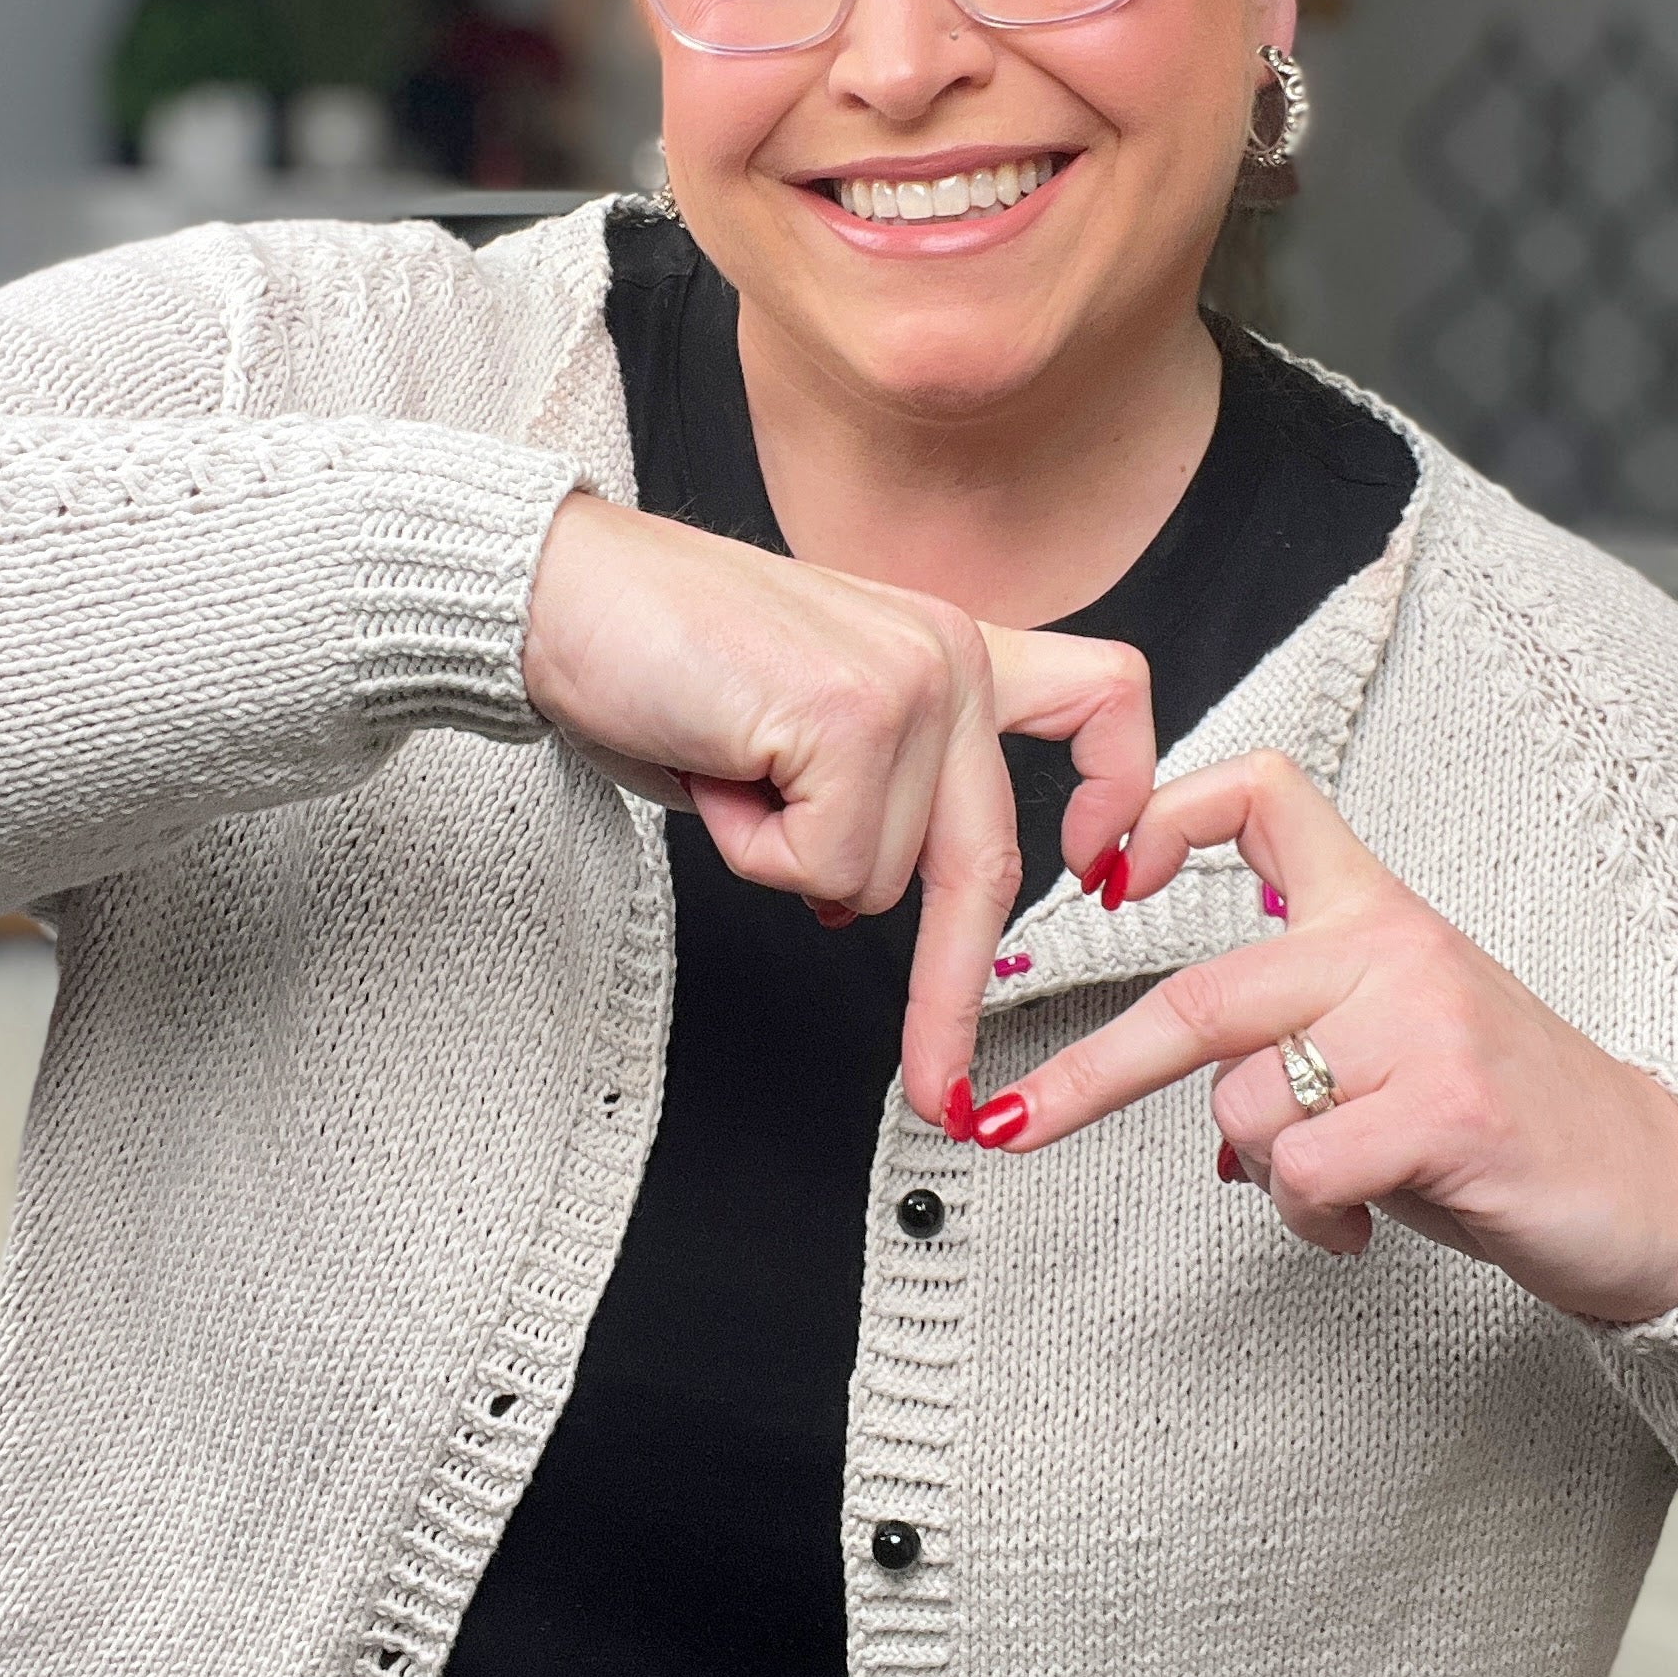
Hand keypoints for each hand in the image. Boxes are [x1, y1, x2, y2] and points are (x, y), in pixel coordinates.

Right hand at [521, 494, 1155, 1122]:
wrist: (557, 589)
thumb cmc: (649, 648)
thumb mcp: (790, 720)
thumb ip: (859, 792)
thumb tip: (856, 896)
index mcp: (945, 647)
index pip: (1100, 698)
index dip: (1120, 792)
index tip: (1105, 870)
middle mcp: (948, 655)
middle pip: (987, 859)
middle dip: (952, 991)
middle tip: (938, 1087)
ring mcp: (912, 682)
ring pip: (883, 881)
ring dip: (783, 855)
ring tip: (729, 766)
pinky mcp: (856, 717)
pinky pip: (824, 868)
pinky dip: (752, 845)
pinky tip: (720, 764)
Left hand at [974, 749, 1677, 1324]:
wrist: (1651, 1184)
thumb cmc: (1502, 1113)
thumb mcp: (1390, 1034)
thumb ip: (1288, 1026)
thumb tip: (1172, 1079)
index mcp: (1375, 909)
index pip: (1265, 795)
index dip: (1166, 814)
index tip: (1101, 876)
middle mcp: (1391, 948)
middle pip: (1200, 994)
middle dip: (1087, 1075)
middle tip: (1007, 1125)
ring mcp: (1422, 1024)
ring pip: (1244, 1101)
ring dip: (1262, 1173)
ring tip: (1335, 1192)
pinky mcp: (1448, 1107)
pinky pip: (1303, 1170)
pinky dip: (1309, 1217)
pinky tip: (1362, 1222)